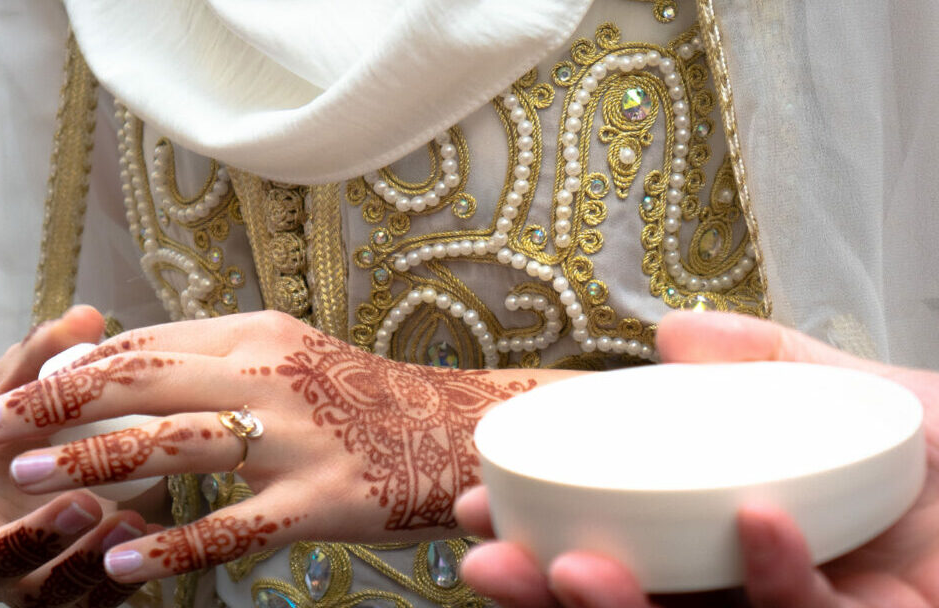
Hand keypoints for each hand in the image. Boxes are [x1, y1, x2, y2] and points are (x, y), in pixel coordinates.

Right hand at [0, 305, 151, 606]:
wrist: (40, 467)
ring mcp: (15, 579)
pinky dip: (115, 581)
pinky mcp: (63, 592)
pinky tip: (149, 543)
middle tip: (81, 503)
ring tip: (127, 522)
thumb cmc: (11, 430)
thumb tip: (84, 315)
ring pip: (39, 593)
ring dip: (81, 563)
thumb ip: (39, 356)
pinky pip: (84, 603)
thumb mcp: (19, 389)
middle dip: (34, 539)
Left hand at [0, 310, 569, 582]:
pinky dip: (172, 544)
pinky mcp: (318, 499)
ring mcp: (294, 438)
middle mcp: (269, 375)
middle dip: (52, 404)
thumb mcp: (286, 355)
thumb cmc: (360, 396)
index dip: (71, 370)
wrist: (452, 432)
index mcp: (257, 334)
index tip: (12, 392)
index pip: (146, 346)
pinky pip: (233, 526)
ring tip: (21, 479)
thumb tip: (121, 364)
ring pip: (176, 445)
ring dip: (91, 462)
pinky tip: (120, 560)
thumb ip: (211, 357)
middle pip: (143, 381)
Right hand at [455, 311, 938, 607]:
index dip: (538, 537)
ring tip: (572, 566)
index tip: (478, 506)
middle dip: (552, 595)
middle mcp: (760, 598)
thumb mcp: (866, 391)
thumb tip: (667, 333)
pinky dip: (780, 586)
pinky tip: (760, 526)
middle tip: (489, 560)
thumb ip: (773, 362)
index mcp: (738, 546)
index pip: (620, 551)